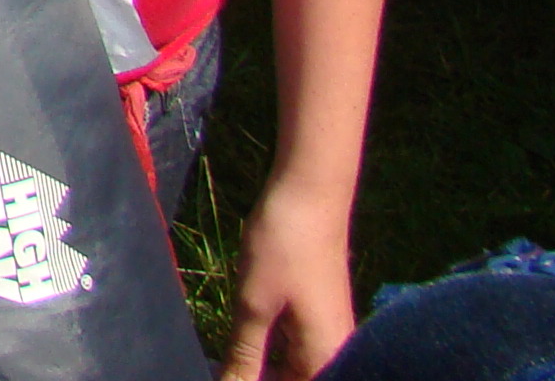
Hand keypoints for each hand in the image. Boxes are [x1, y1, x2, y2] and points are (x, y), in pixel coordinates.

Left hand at [219, 179, 357, 378]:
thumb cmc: (284, 247)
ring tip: (223, 362)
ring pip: (290, 368)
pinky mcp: (316, 314)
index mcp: (325, 360)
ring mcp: (326, 333)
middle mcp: (335, 353)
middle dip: (254, 378)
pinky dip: (266, 350)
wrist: (310, 193)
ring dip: (258, 367)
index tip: (225, 376)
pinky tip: (239, 344)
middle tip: (219, 368)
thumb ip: (243, 356)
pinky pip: (292, 347)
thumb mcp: (254, 305)